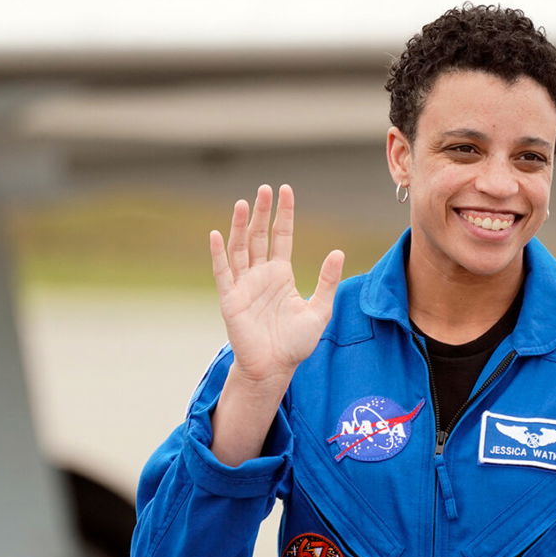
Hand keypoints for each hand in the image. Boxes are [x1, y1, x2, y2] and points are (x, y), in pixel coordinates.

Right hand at [209, 184, 343, 387]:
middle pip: (258, 236)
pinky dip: (218, 253)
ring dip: (239, 226)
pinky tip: (217, 234)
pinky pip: (223, 272)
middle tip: (264, 188)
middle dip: (261, 212)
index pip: (281, 236)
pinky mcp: (230, 299)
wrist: (275, 368)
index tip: (285, 191)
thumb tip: (338, 252)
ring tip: (243, 203)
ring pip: (239, 248)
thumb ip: (327, 281)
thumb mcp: (319, 310)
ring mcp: (243, 285)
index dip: (283, 215)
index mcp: (280, 275)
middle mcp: (260, 275)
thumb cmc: (295, 343)